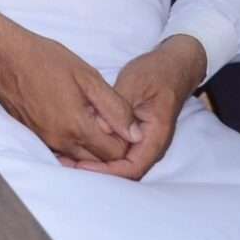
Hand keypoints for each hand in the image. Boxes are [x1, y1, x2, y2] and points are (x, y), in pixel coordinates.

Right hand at [0, 2, 137, 166]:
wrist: (2, 56)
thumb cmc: (45, 60)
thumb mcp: (88, 77)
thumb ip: (115, 108)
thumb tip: (136, 134)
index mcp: (78, 127)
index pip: (116, 154)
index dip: (126, 141)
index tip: (122, 122)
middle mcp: (61, 141)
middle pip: (97, 162)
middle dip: (109, 148)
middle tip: (109, 122)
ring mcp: (45, 141)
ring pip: (78, 159)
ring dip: (90, 147)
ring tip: (91, 121)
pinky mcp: (33, 136)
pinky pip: (60, 151)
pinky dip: (72, 144)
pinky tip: (71, 122)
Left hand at [68, 37, 204, 181]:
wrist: (172, 67)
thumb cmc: (155, 73)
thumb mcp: (134, 84)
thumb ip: (118, 107)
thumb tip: (100, 129)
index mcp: (155, 136)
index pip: (132, 168)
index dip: (107, 171)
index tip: (81, 166)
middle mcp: (151, 145)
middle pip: (124, 171)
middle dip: (97, 171)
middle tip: (67, 164)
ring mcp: (143, 141)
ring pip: (120, 163)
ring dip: (96, 162)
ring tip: (67, 158)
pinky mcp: (134, 134)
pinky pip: (118, 150)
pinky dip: (99, 151)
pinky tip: (78, 144)